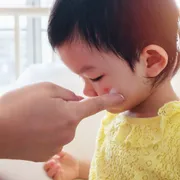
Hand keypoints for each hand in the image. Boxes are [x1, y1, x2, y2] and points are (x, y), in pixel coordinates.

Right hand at [0, 82, 123, 161]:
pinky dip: (47, 132)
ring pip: (63, 128)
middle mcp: (68, 133)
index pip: (95, 106)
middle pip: (73, 117)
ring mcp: (58, 146)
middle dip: (64, 110)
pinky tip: (32, 129)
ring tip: (34, 118)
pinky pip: (54, 138)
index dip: (109, 101)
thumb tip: (78, 101)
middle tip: (43, 107)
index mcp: (70, 115)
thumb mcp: (44, 89)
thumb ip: (66, 94)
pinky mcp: (47, 154)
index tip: (120, 97)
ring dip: (55, 121)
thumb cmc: (19, 104)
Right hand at [44, 152, 78, 179]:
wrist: (77, 166)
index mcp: (52, 162)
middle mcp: (52, 168)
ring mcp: (55, 173)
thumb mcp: (64, 154)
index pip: (46, 161)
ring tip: (58, 165)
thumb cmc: (70, 160)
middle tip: (53, 161)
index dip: (47, 159)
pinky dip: (57, 174)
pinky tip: (61, 170)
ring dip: (52, 170)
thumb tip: (55, 148)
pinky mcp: (59, 178)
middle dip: (48, 165)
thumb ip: (59, 152)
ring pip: (49, 174)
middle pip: (46, 168)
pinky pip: (56, 178)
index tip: (51, 157)